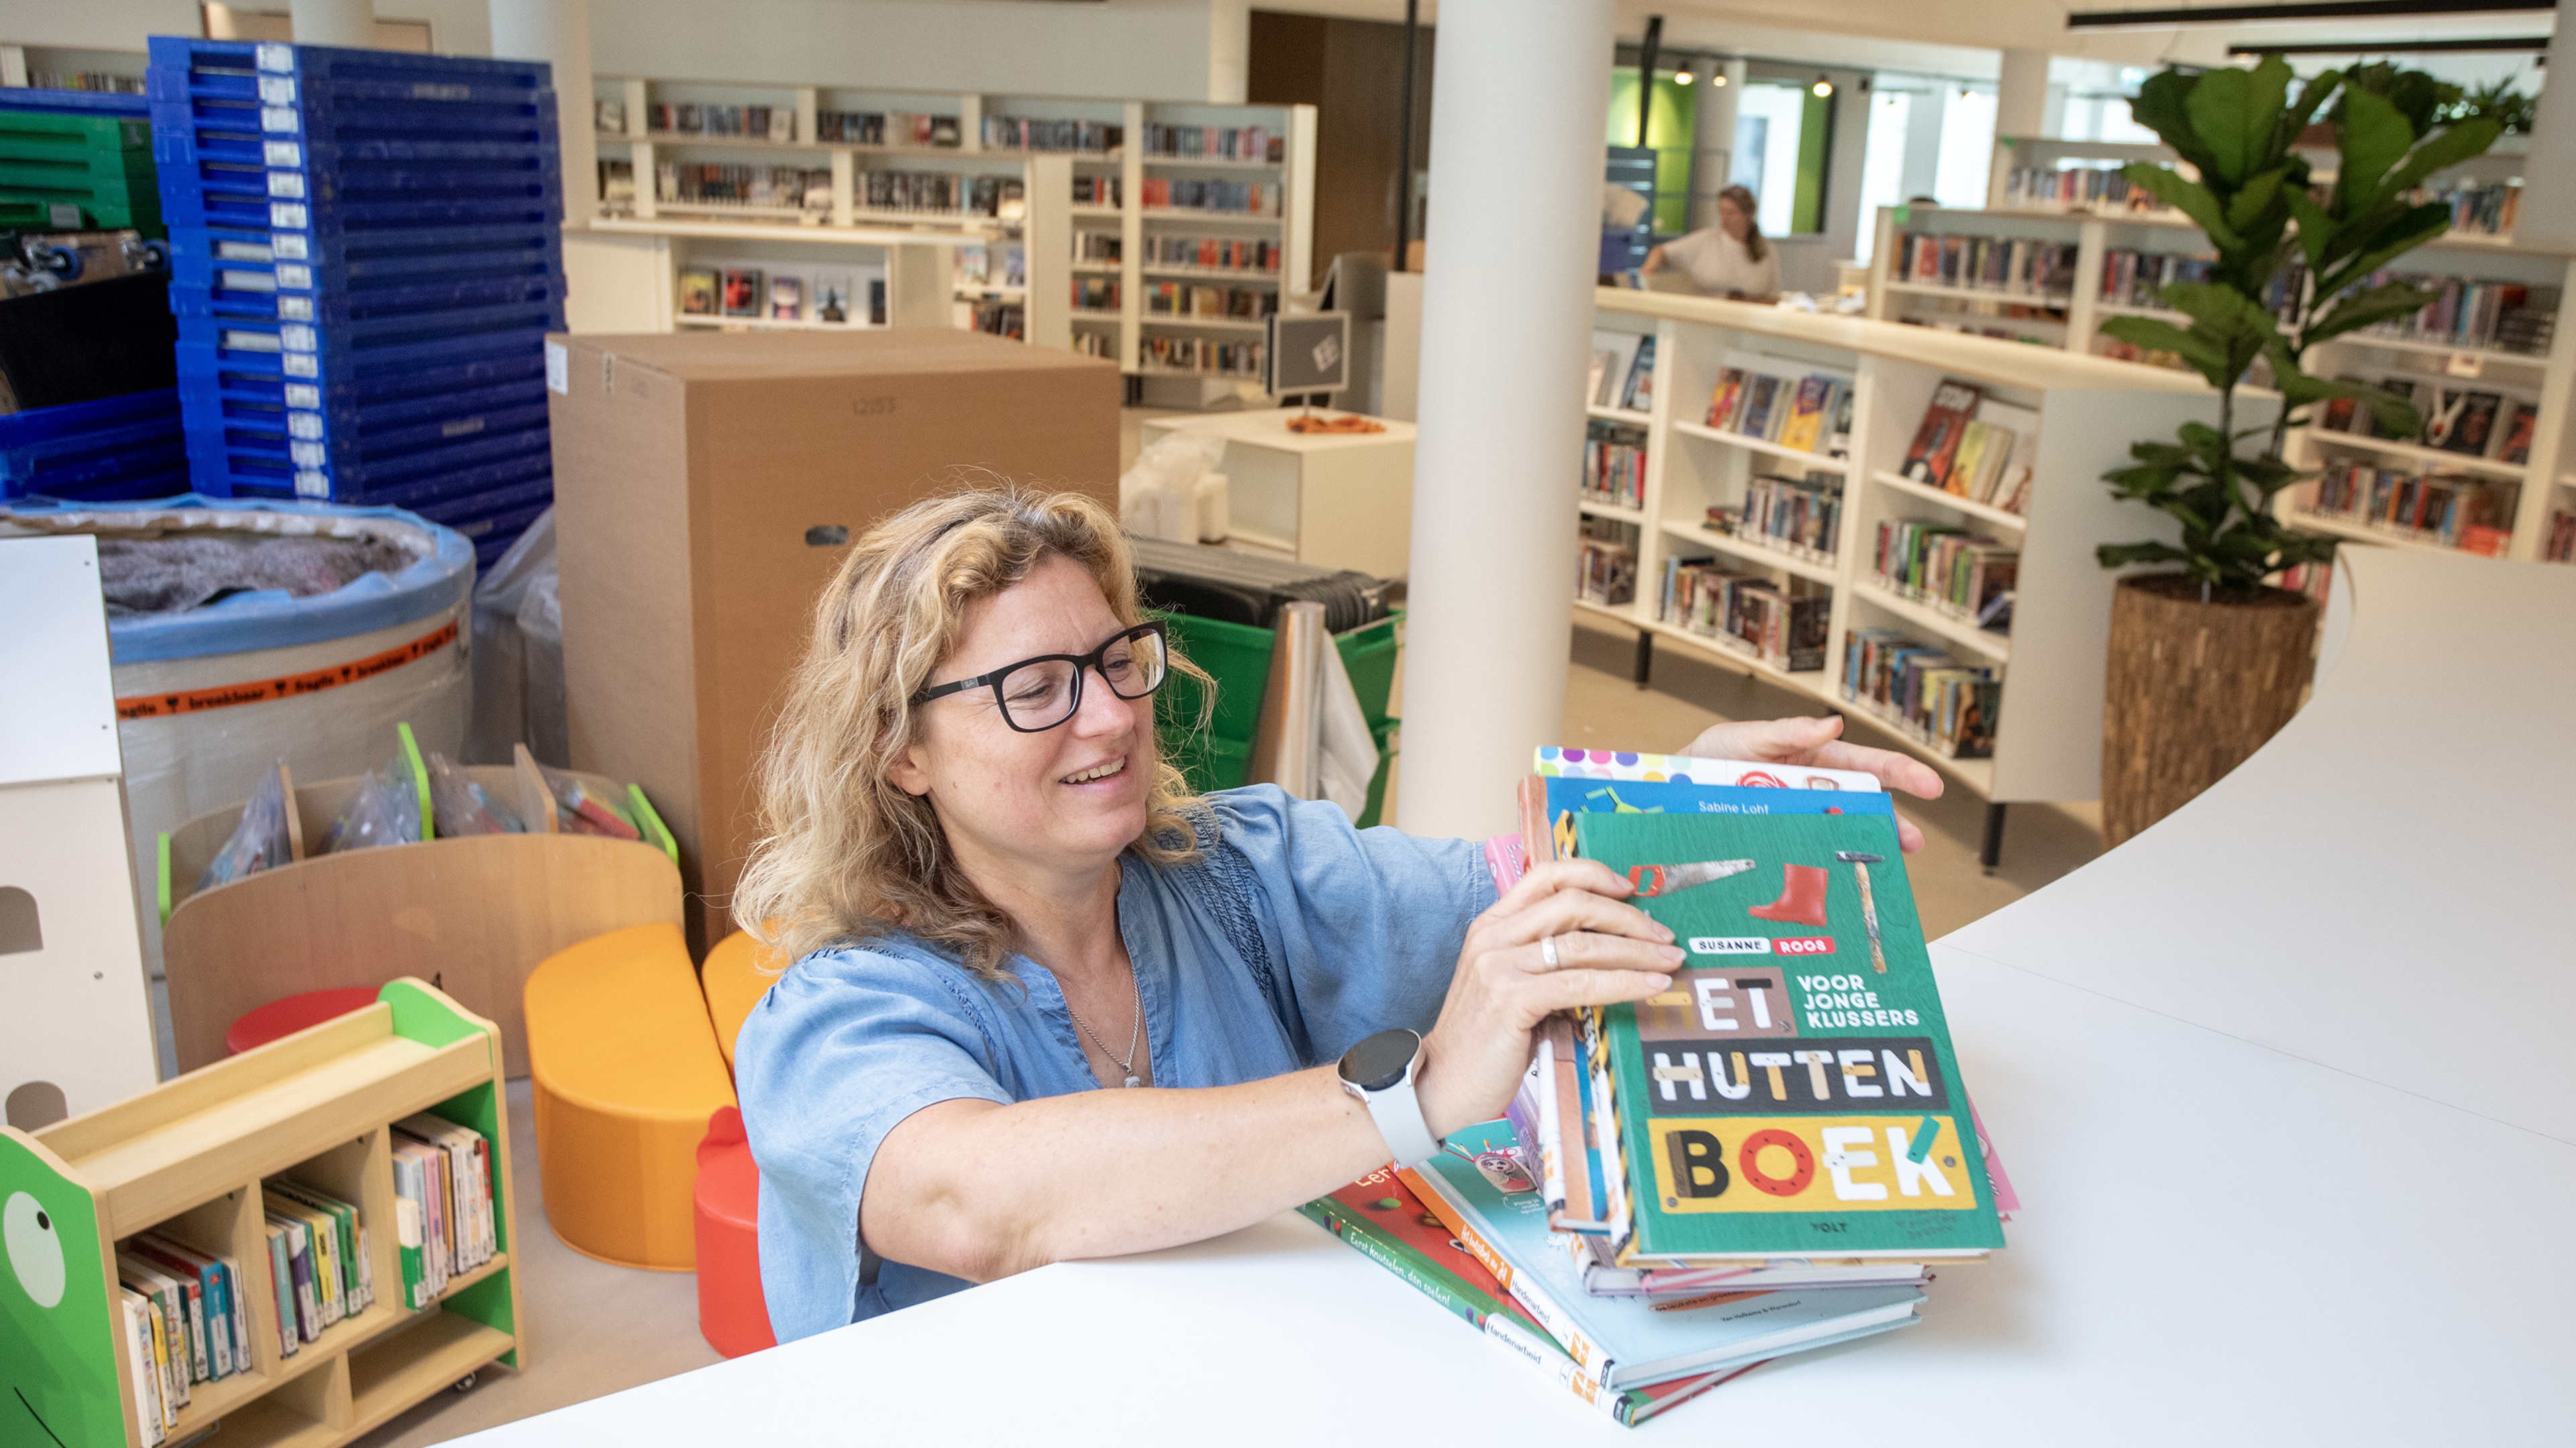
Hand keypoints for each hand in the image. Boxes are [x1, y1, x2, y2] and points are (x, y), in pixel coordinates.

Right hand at [1416, 860, 1681, 1139]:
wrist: (1444, 1084)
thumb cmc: (1484, 1039)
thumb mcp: (1509, 984)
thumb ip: (1545, 960)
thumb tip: (1609, 950)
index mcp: (1492, 925)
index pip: (1546, 875)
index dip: (1594, 875)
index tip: (1630, 890)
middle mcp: (1493, 937)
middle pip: (1573, 904)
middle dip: (1628, 918)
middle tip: (1664, 937)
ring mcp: (1499, 967)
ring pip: (1583, 944)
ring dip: (1636, 951)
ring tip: (1669, 961)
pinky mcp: (1511, 1000)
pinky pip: (1581, 984)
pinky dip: (1624, 983)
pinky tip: (1649, 987)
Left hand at [1676, 714, 1943, 853]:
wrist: (1671, 795)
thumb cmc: (1711, 758)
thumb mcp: (1745, 738)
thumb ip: (1787, 733)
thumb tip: (1832, 723)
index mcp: (1814, 760)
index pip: (1866, 765)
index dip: (1900, 773)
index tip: (1930, 786)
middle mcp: (1813, 792)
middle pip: (1864, 807)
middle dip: (1892, 823)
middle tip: (1913, 842)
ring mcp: (1798, 821)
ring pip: (1842, 835)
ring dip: (1864, 850)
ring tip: (1882, 867)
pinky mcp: (1779, 845)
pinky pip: (1809, 857)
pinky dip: (1827, 870)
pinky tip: (1837, 885)